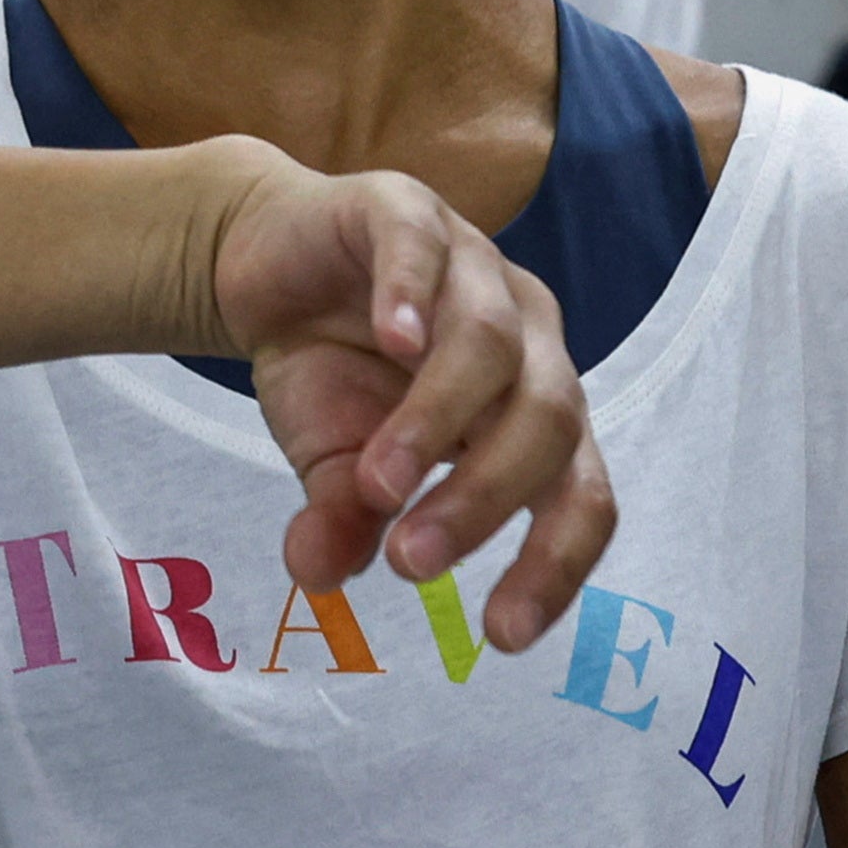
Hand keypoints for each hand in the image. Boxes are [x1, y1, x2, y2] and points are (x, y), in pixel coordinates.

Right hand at [208, 163, 609, 650]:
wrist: (267, 269)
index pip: (581, 493)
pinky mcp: (407, 211)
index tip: (501, 636)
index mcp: (533, 410)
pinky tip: (392, 340)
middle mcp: (528, 339)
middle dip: (485, 500)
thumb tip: (318, 579)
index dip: (555, 565)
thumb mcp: (331, 461)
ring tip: (376, 485)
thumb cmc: (332, 372)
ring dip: (436, 421)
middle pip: (547, 420)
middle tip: (412, 564)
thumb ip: (343, 518)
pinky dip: (414, 297)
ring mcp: (474, 267)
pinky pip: (424, 251)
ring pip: (492, 343)